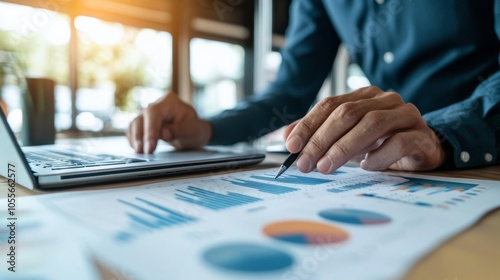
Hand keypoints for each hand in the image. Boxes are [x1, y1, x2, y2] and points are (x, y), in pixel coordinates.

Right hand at [127, 92, 211, 152]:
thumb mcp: (193, 130)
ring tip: (139, 152)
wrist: (193, 131)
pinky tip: (137, 149)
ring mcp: (149, 114)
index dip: (150, 130)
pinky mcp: (144, 123)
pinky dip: (134, 139)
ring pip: (135, 124)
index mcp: (169, 101)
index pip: (154, 113)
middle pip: (141, 118)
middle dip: (140, 136)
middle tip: (143, 152)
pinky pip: (134, 129)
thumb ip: (179, 130)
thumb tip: (164, 134)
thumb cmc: (194, 128)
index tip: (150, 146)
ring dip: (135, 139)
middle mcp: (156, 105)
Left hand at [283, 86, 447, 173]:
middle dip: (322, 140)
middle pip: (348, 113)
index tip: (292, 146)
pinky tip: (366, 166)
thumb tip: (286, 137)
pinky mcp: (421, 135)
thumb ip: (318, 134)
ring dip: (344, 148)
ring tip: (326, 167)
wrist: (422, 150)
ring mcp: (406, 115)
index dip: (309, 124)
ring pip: (371, 124)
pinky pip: (398, 142)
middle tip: (306, 164)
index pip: (331, 104)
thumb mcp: (345, 137)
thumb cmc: (379, 143)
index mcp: (364, 95)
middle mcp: (385, 100)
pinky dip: (378, 156)